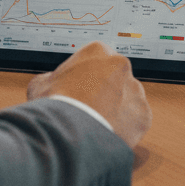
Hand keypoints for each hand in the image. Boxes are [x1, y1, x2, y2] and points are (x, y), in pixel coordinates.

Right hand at [27, 42, 150, 148]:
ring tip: (97, 124)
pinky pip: (136, 120)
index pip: (96, 60)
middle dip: (104, 91)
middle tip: (88, 108)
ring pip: (128, 98)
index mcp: (97, 51)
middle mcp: (121, 66)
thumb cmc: (55, 106)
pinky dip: (125, 128)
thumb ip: (52, 78)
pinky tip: (107, 133)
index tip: (79, 89)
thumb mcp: (40, 84)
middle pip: (114, 77)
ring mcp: (135, 90)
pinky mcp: (143, 115)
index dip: (85, 77)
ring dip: (116, 108)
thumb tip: (50, 82)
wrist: (69, 134)